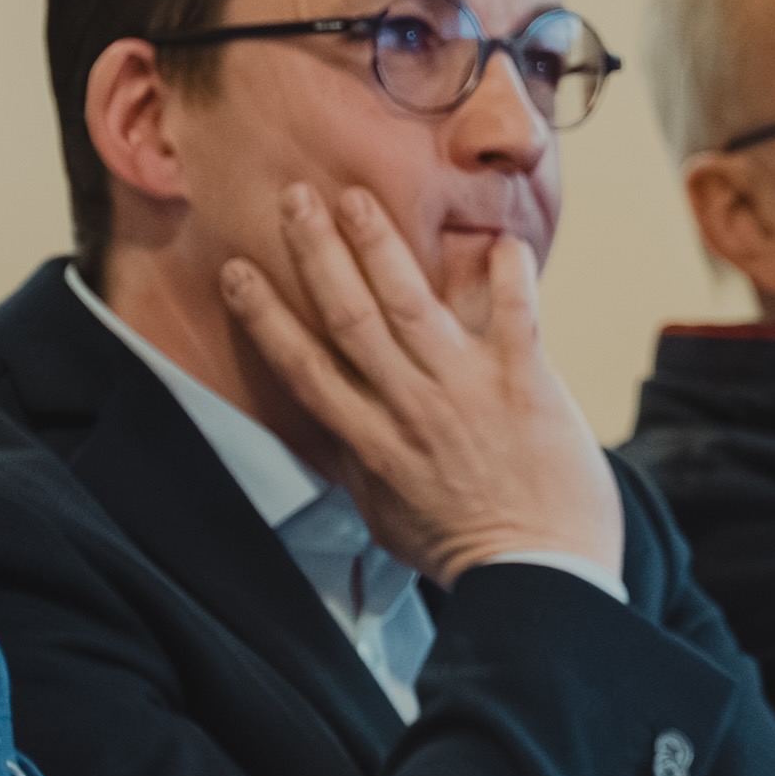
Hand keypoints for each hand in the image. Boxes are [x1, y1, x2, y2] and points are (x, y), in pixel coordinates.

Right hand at [218, 183, 621, 581]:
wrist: (537, 578)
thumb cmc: (464, 550)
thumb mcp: (388, 515)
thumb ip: (362, 464)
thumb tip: (337, 428)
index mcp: (372, 442)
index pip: (305, 368)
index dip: (267, 318)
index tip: (238, 272)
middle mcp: (409, 408)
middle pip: (350, 318)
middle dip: (317, 254)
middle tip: (295, 198)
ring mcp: (466, 392)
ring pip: (410, 305)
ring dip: (380, 247)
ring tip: (355, 198)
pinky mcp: (524, 385)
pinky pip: (514, 317)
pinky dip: (507, 277)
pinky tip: (499, 237)